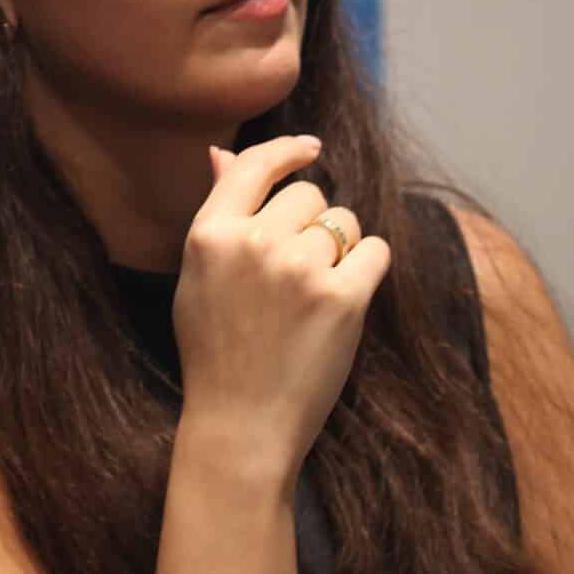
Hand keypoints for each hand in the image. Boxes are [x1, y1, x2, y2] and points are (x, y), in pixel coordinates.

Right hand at [172, 135, 390, 470]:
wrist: (241, 423)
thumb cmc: (215, 350)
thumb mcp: (198, 275)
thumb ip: (217, 212)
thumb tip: (222, 152)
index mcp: (211, 234)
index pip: (254, 166)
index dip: (287, 152)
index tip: (310, 150)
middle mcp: (254, 242)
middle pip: (309, 195)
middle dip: (313, 222)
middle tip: (299, 269)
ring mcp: (300, 269)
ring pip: (345, 223)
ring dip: (341, 249)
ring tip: (316, 292)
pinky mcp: (343, 297)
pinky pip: (375, 251)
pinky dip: (369, 269)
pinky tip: (347, 296)